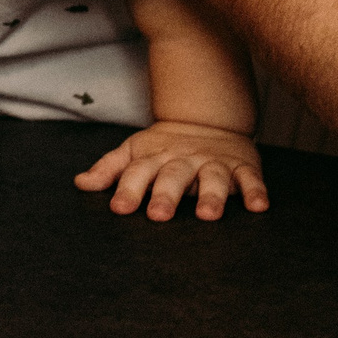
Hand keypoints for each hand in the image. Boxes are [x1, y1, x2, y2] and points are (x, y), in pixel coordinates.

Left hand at [75, 121, 269, 220]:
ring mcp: (213, 162)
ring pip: (212, 178)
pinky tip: (258, 206)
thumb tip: (80, 183)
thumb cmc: (165, 146)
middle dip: (165, 195)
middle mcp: (183, 159)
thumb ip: (109, 169)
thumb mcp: (134, 151)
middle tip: (158, 215)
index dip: (127, 189)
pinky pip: (250, 179)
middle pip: (173, 176)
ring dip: (211, 196)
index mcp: (155, 157)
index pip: (137, 172)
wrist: (209, 121)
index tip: (119, 208)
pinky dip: (255, 191)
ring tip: (206, 216)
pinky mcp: (241, 166)